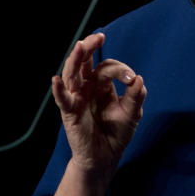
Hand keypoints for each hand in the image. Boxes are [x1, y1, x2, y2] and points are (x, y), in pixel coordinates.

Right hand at [51, 33, 146, 182]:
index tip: (132, 80)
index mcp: (101, 84)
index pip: (107, 67)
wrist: (106, 158)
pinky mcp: (70, 113)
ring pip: (72, 74)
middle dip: (89, 48)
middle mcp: (87, 87)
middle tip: (98, 37)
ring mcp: (77, 98)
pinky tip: (55, 80)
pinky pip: (63, 99)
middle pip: (84, 62)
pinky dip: (58, 90)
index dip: (121, 70)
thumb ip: (135, 97)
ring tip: (80, 47)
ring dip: (75, 60)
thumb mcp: (132, 114)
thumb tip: (139, 80)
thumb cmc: (117, 133)